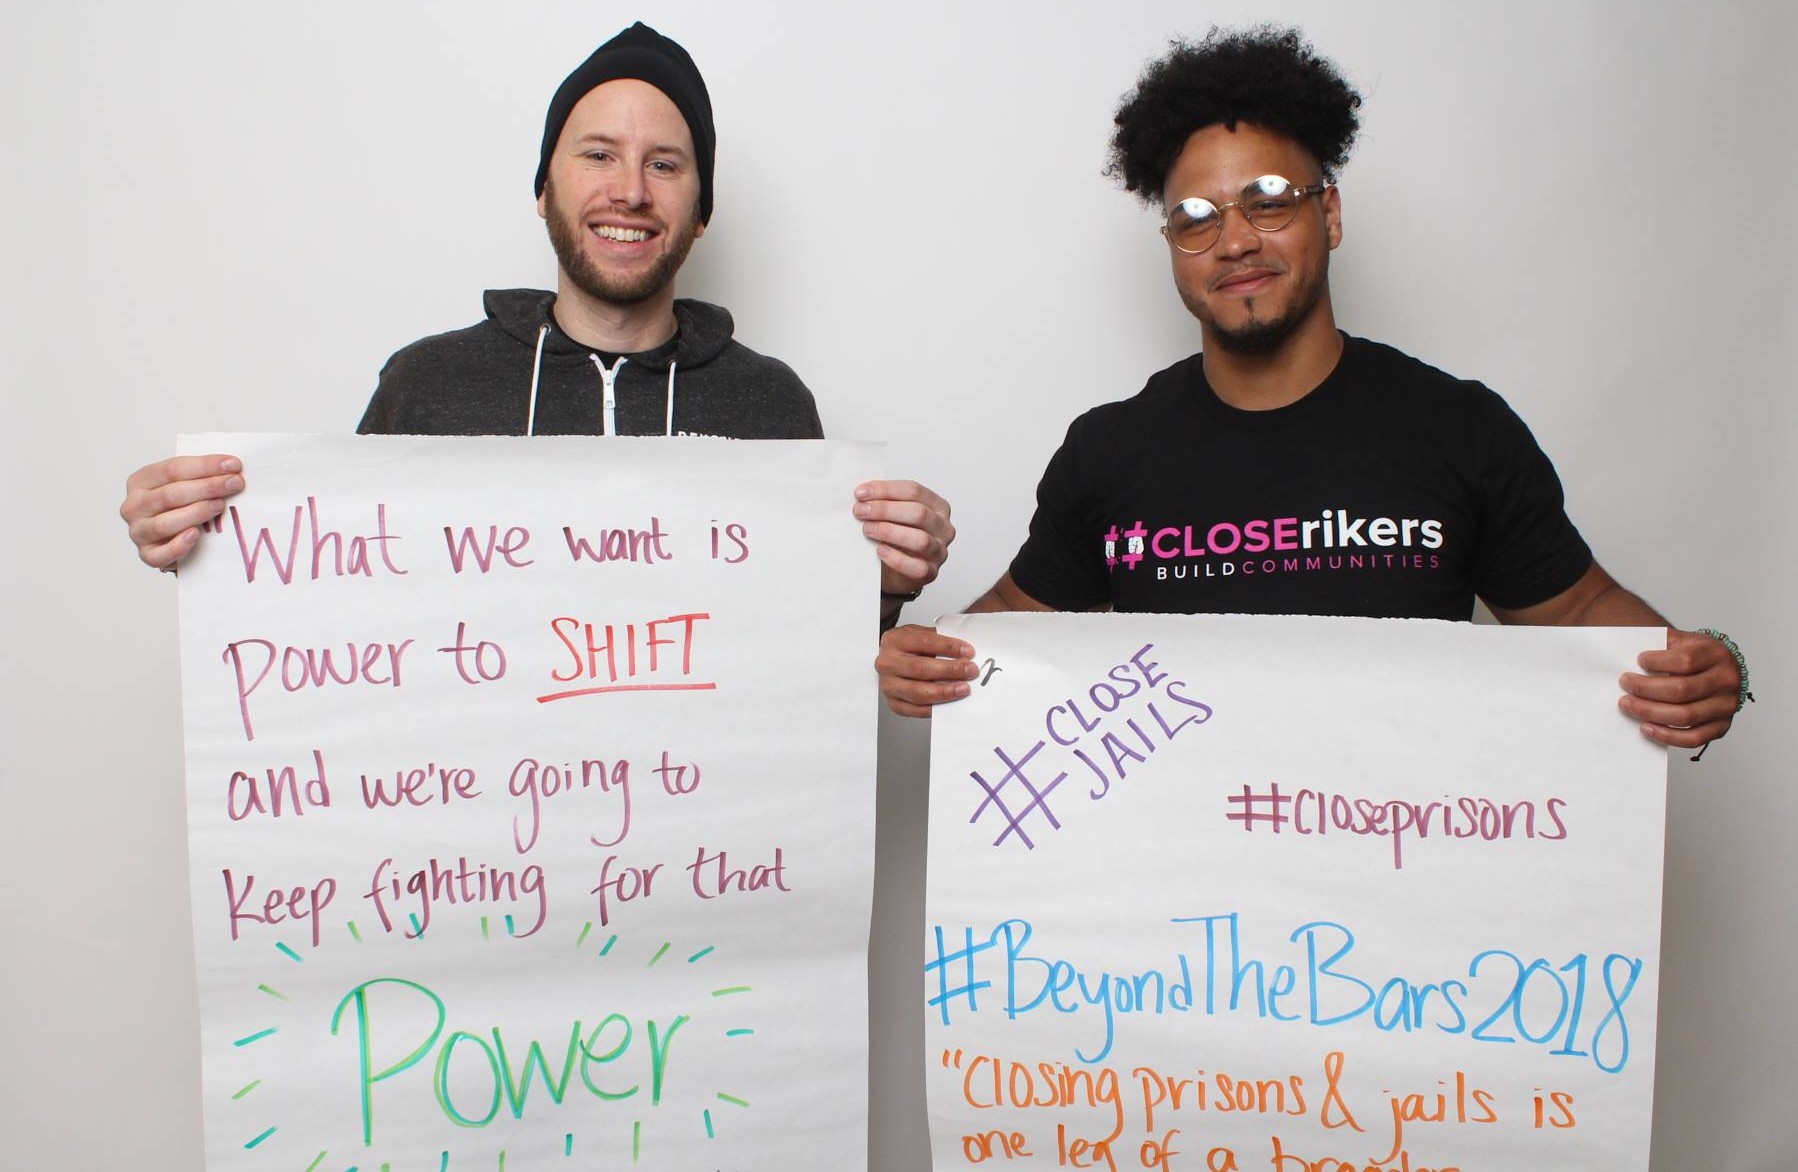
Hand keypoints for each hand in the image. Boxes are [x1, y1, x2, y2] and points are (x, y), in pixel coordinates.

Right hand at [120, 454, 243, 568]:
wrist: (173, 541)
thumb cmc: (181, 508)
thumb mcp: (186, 486)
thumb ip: (201, 476)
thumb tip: (232, 467)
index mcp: (141, 481)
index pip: (172, 469)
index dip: (204, 466)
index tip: (233, 465)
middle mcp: (134, 506)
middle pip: (170, 494)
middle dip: (207, 487)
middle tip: (235, 484)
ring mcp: (138, 532)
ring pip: (165, 523)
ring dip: (197, 512)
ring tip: (220, 506)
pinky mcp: (147, 555)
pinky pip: (161, 554)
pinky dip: (179, 545)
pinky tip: (196, 535)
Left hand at [853, 480, 953, 595]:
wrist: (897, 572)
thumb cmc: (897, 539)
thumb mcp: (894, 515)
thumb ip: (884, 502)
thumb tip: (862, 494)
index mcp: (937, 506)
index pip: (914, 491)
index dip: (886, 490)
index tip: (861, 493)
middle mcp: (943, 527)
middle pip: (918, 512)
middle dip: (885, 509)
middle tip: (860, 511)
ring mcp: (939, 551)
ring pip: (920, 539)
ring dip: (889, 532)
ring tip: (867, 529)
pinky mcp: (931, 572)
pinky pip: (917, 567)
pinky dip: (896, 559)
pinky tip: (880, 550)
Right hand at [876, 624, 977, 717]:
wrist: (892, 661)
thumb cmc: (908, 648)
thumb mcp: (921, 634)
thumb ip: (940, 640)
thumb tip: (965, 652)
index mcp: (894, 641)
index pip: (924, 642)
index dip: (948, 647)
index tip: (968, 651)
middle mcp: (887, 663)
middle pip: (920, 668)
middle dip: (950, 670)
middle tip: (970, 671)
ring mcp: (888, 685)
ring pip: (918, 692)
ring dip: (945, 692)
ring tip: (963, 688)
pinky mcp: (894, 703)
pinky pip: (915, 710)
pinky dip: (935, 707)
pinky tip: (949, 702)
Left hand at [1618, 628, 1740, 749]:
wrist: (1724, 668)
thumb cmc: (1699, 654)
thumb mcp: (1684, 639)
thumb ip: (1661, 641)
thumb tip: (1627, 651)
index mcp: (1716, 654)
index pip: (1685, 660)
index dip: (1657, 662)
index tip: (1639, 661)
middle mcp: (1726, 680)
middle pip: (1681, 690)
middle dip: (1645, 689)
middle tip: (1625, 684)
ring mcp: (1726, 706)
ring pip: (1685, 716)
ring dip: (1649, 712)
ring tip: (1627, 705)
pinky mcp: (1721, 726)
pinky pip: (1693, 738)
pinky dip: (1667, 736)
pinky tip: (1646, 727)